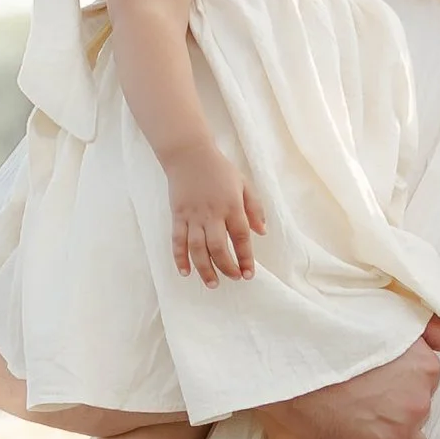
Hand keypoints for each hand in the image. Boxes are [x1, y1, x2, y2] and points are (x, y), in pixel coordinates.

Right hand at [168, 154, 267, 284]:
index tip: (248, 273)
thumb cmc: (220, 169)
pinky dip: (180, 258)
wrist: (189, 154)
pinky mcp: (178, 215)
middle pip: (218, 248)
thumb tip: (262, 232)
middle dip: (227, 267)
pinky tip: (185, 272)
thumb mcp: (244, 184)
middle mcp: (212, 214)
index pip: (241, 238)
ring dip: (205, 269)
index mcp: (231, 206)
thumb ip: (254, 208)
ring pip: (197, 248)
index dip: (245, 258)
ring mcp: (193, 216)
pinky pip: (177, 240)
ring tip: (212, 283)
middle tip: (234, 278)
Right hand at [274, 319, 439, 438]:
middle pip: (419, 415)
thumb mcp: (383, 313)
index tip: (381, 382)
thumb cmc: (328, 334)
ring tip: (368, 434)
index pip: (427, 384)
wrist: (288, 359)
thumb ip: (426, 328)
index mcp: (424, 365)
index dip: (402, 384)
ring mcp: (397, 431)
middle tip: (366, 405)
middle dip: (398, 413)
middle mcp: (417, 400)